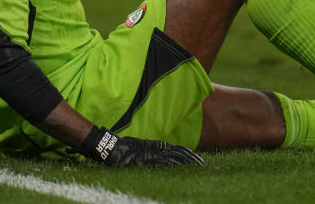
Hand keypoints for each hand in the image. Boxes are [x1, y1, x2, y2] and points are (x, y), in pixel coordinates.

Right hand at [79, 126, 204, 166]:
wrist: (111, 148)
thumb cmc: (124, 149)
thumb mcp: (141, 149)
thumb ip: (151, 152)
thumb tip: (161, 156)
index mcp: (157, 146)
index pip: (177, 149)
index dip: (188, 154)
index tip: (198, 159)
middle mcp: (156, 149)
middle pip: (179, 153)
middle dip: (191, 158)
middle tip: (203, 163)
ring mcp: (152, 154)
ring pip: (173, 157)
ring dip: (186, 161)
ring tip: (197, 165)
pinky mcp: (146, 159)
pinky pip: (162, 162)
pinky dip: (173, 164)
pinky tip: (181, 166)